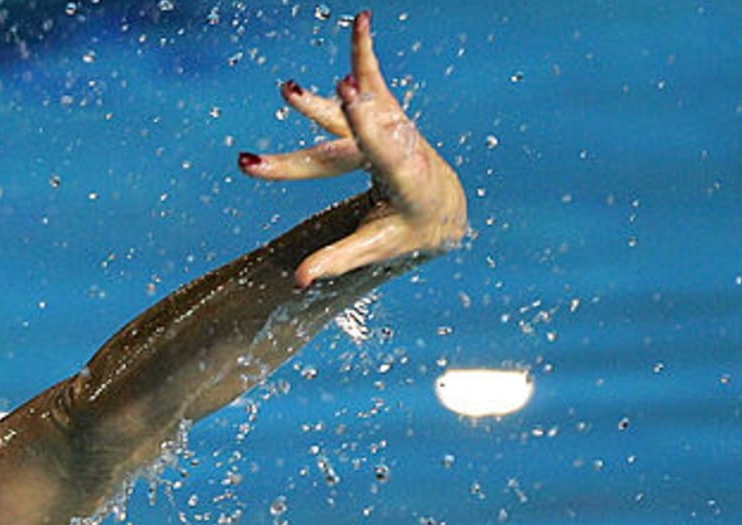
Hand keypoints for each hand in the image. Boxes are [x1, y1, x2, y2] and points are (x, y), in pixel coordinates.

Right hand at [238, 11, 467, 286]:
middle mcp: (401, 145)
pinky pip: (374, 80)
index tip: (346, 94)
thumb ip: (338, 259)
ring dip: (360, 64)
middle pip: (364, 128)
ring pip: (373, 94)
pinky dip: (363, 53)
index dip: (365, 122)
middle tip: (325, 90)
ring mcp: (393, 127)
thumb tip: (298, 281)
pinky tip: (362, 20)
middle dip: (348, 108)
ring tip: (357, 25)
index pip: (381, 149)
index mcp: (404, 180)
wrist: (442, 207)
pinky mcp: (386, 116)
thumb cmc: (408, 230)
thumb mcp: (376, 247)